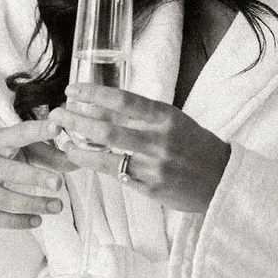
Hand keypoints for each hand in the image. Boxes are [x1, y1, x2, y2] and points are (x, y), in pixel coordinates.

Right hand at [0, 120, 65, 229]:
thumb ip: (45, 153)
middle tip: (58, 183)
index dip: (36, 131)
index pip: (16, 134)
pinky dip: (19, 221)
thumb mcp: (12, 146)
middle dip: (34, 177)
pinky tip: (37, 220)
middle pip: (10, 171)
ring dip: (34, 204)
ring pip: (6, 199)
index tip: (57, 128)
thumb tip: (76, 162)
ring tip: (58, 206)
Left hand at [48, 86, 230, 214]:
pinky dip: (92, 164)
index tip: (71, 89)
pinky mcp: (149, 187)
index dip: (93, 94)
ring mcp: (153, 166)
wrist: (221, 180)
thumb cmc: (195, 144)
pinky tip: (78, 158)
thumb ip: (142, 116)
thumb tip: (100, 107)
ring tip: (61, 137)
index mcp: (166, 117)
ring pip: (106, 154)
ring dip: (78, 145)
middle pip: (107, 128)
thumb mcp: (173, 122)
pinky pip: (114, 174)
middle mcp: (159, 140)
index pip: (123, 100)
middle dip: (76, 119)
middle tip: (56, 113)